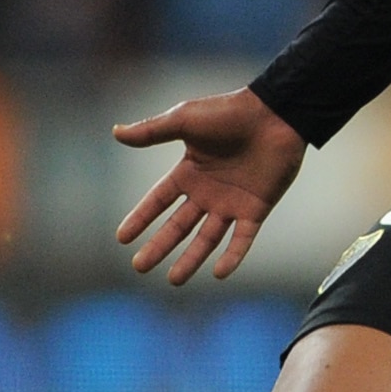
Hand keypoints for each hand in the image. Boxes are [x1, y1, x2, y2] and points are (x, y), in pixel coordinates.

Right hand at [112, 87, 307, 283]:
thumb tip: (116, 132)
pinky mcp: (256, 209)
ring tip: (174, 280)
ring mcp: (231, 203)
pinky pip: (243, 238)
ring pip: (207, 239)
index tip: (122, 238)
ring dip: (191, 259)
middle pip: (178, 226)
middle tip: (139, 267)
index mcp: (189, 172)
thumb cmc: (229, 112)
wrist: (274, 114)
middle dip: (159, 247)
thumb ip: (152, 131)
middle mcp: (207, 193)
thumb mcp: (184, 119)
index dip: (140, 218)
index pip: (158, 201)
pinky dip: (233, 256)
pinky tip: (219, 273)